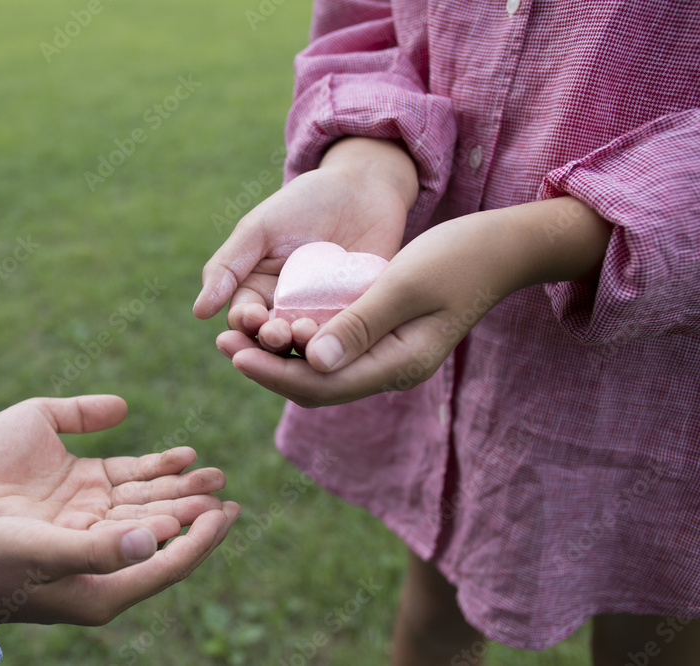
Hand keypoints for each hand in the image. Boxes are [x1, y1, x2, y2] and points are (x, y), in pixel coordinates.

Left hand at [0, 395, 227, 541]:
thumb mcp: (40, 417)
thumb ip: (82, 412)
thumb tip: (124, 406)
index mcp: (88, 476)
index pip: (139, 473)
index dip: (169, 467)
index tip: (199, 458)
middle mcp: (90, 505)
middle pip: (148, 498)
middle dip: (186, 493)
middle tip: (224, 487)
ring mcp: (81, 526)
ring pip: (139, 519)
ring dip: (177, 512)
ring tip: (214, 506)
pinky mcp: (69, 543)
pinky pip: (115, 537)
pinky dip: (145, 529)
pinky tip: (174, 522)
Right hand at [0, 504, 238, 624]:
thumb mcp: (45, 551)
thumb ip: (99, 550)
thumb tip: (155, 541)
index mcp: (106, 591)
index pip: (171, 566)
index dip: (203, 539)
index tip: (227, 509)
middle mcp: (105, 582)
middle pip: (167, 550)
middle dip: (198, 520)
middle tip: (228, 496)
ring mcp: (93, 564)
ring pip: (148, 532)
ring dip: (176, 504)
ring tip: (204, 482)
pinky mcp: (78, 545)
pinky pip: (124, 521)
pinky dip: (145, 499)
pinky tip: (156, 478)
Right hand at [193, 137, 418, 352]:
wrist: (363, 188)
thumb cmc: (304, 203)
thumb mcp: (259, 228)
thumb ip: (228, 266)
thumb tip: (199, 312)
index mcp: (257, 291)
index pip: (243, 318)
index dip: (245, 323)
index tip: (252, 317)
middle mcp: (286, 310)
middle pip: (272, 340)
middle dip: (271, 340)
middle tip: (277, 333)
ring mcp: (321, 316)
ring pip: (307, 344)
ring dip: (303, 345)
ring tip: (304, 333)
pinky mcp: (356, 316)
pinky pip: (345, 335)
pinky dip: (338, 338)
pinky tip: (337, 332)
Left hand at [216, 197, 611, 406]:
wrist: (500, 249)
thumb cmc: (459, 258)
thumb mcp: (405, 284)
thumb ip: (360, 323)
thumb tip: (311, 361)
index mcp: (398, 364)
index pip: (322, 384)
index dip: (274, 372)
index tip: (235, 353)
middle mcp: (391, 369)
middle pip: (316, 385)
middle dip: (268, 368)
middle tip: (221, 345)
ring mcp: (389, 356)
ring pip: (322, 370)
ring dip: (279, 356)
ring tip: (235, 336)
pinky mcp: (385, 338)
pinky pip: (334, 350)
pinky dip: (300, 341)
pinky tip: (272, 323)